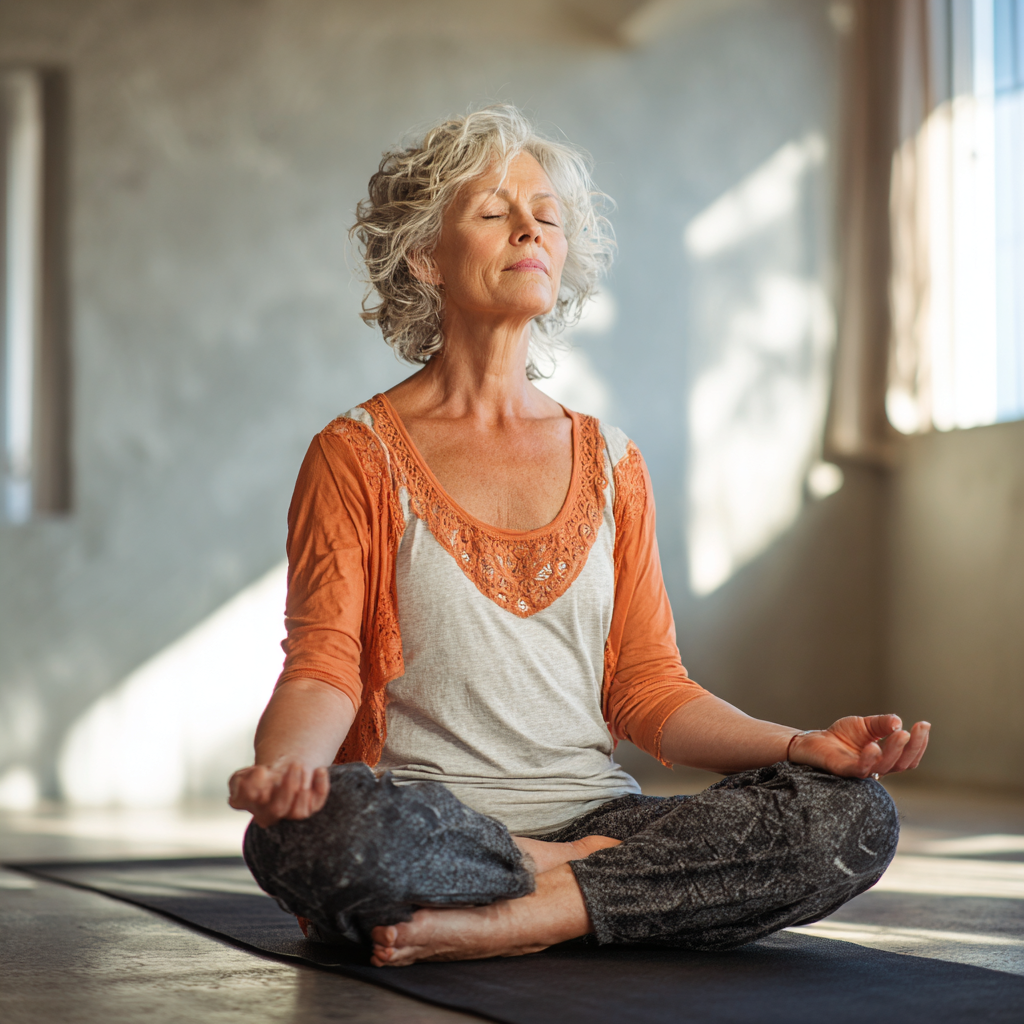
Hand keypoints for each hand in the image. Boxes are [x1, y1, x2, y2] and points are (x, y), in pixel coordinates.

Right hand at [228, 759, 330, 827]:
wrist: (280, 775)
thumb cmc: (258, 778)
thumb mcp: (240, 777)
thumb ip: (240, 781)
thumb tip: (261, 774)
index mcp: (252, 808)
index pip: (252, 802)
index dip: (256, 789)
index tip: (262, 769)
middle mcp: (270, 816)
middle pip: (278, 809)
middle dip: (288, 785)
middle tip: (294, 764)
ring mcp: (291, 814)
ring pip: (299, 812)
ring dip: (303, 788)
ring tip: (302, 766)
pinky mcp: (310, 808)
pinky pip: (317, 803)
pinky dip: (321, 786)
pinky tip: (320, 770)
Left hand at [789, 715, 929, 778]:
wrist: (815, 741)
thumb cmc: (842, 736)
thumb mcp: (865, 725)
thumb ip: (882, 724)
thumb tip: (898, 722)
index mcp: (886, 758)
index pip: (909, 757)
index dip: (919, 744)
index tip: (924, 725)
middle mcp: (877, 767)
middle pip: (902, 764)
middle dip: (913, 747)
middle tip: (915, 729)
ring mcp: (862, 770)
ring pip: (885, 767)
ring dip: (895, 751)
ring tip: (900, 734)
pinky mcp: (844, 770)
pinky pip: (860, 769)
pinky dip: (868, 759)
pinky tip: (873, 746)